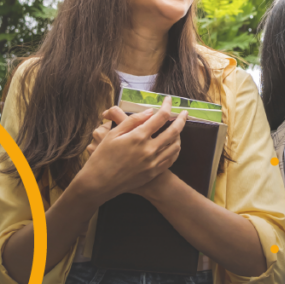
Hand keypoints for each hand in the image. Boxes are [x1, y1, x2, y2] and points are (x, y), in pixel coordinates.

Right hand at [73, 96, 187, 204]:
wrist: (99, 184)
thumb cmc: (102, 157)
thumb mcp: (113, 134)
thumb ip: (133, 121)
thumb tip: (150, 111)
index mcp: (138, 137)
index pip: (160, 117)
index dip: (167, 105)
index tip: (169, 100)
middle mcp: (149, 149)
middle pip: (174, 130)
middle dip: (182, 119)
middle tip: (185, 113)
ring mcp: (153, 162)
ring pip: (175, 146)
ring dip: (180, 135)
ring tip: (178, 128)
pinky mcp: (153, 172)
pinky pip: (171, 159)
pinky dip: (175, 150)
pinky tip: (173, 145)